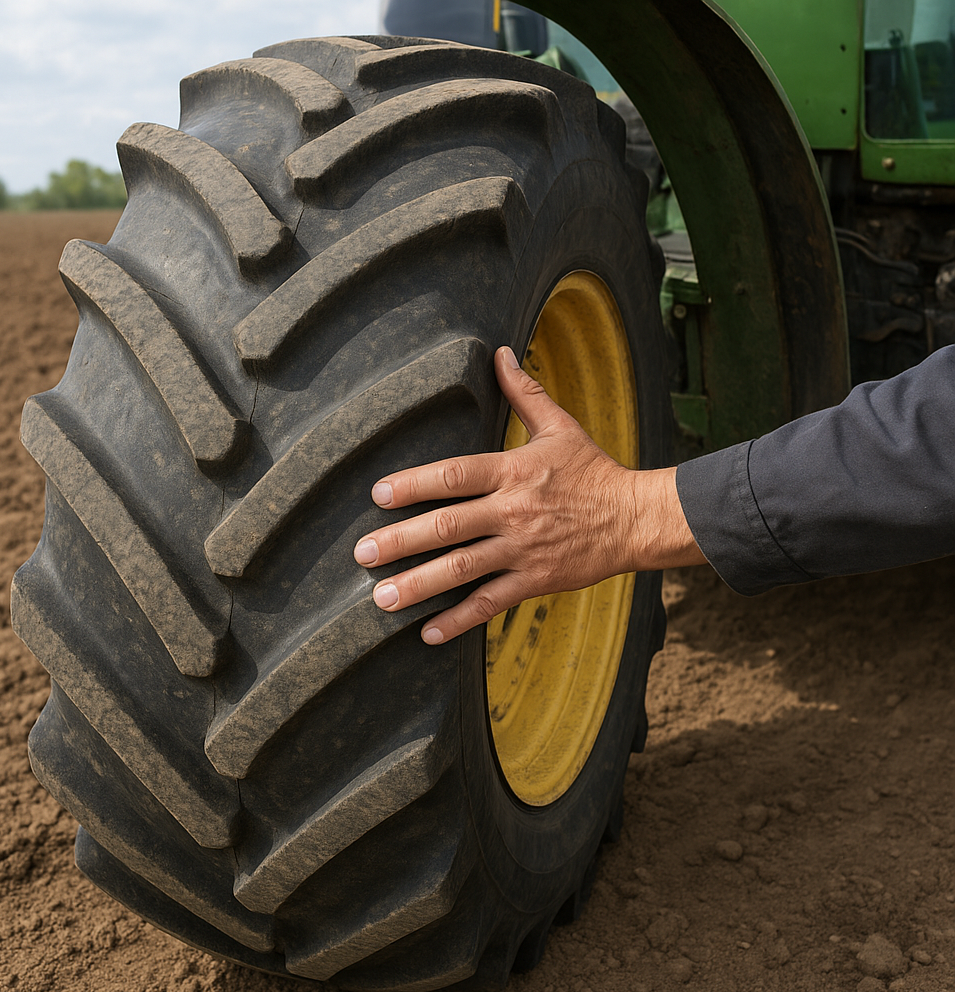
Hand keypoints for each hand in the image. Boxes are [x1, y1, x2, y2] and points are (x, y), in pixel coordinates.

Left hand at [353, 346, 703, 643]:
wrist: (636, 517)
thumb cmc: (593, 470)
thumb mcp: (559, 426)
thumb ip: (524, 392)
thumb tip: (500, 351)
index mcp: (513, 471)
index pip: (454, 475)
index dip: (413, 484)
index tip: (378, 495)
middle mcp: (513, 511)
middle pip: (447, 526)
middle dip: (400, 542)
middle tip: (362, 554)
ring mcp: (523, 549)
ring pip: (463, 569)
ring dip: (419, 585)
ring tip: (382, 598)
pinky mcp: (536, 580)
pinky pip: (491, 603)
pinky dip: (459, 620)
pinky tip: (428, 633)